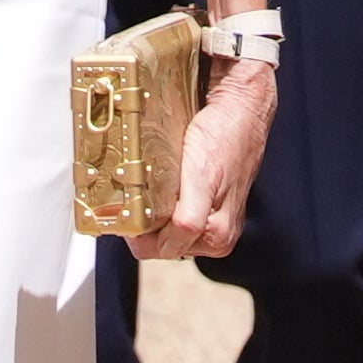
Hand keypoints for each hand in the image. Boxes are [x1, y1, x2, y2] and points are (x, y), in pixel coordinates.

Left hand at [136, 61, 277, 260]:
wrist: (240, 111)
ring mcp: (216, 224)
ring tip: (153, 184)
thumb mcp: (199, 179)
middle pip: (159, 243)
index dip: (135, 230)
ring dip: (154, 211)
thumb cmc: (221, 139)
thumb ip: (187, 220)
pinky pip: (175, 214)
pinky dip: (164, 201)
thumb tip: (168, 248)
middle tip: (136, 190)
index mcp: (216, 237)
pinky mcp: (212, 207)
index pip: (155, 250)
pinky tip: (166, 183)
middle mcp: (219, 237)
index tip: (123, 207)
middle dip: (144, 221)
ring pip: (165, 229)